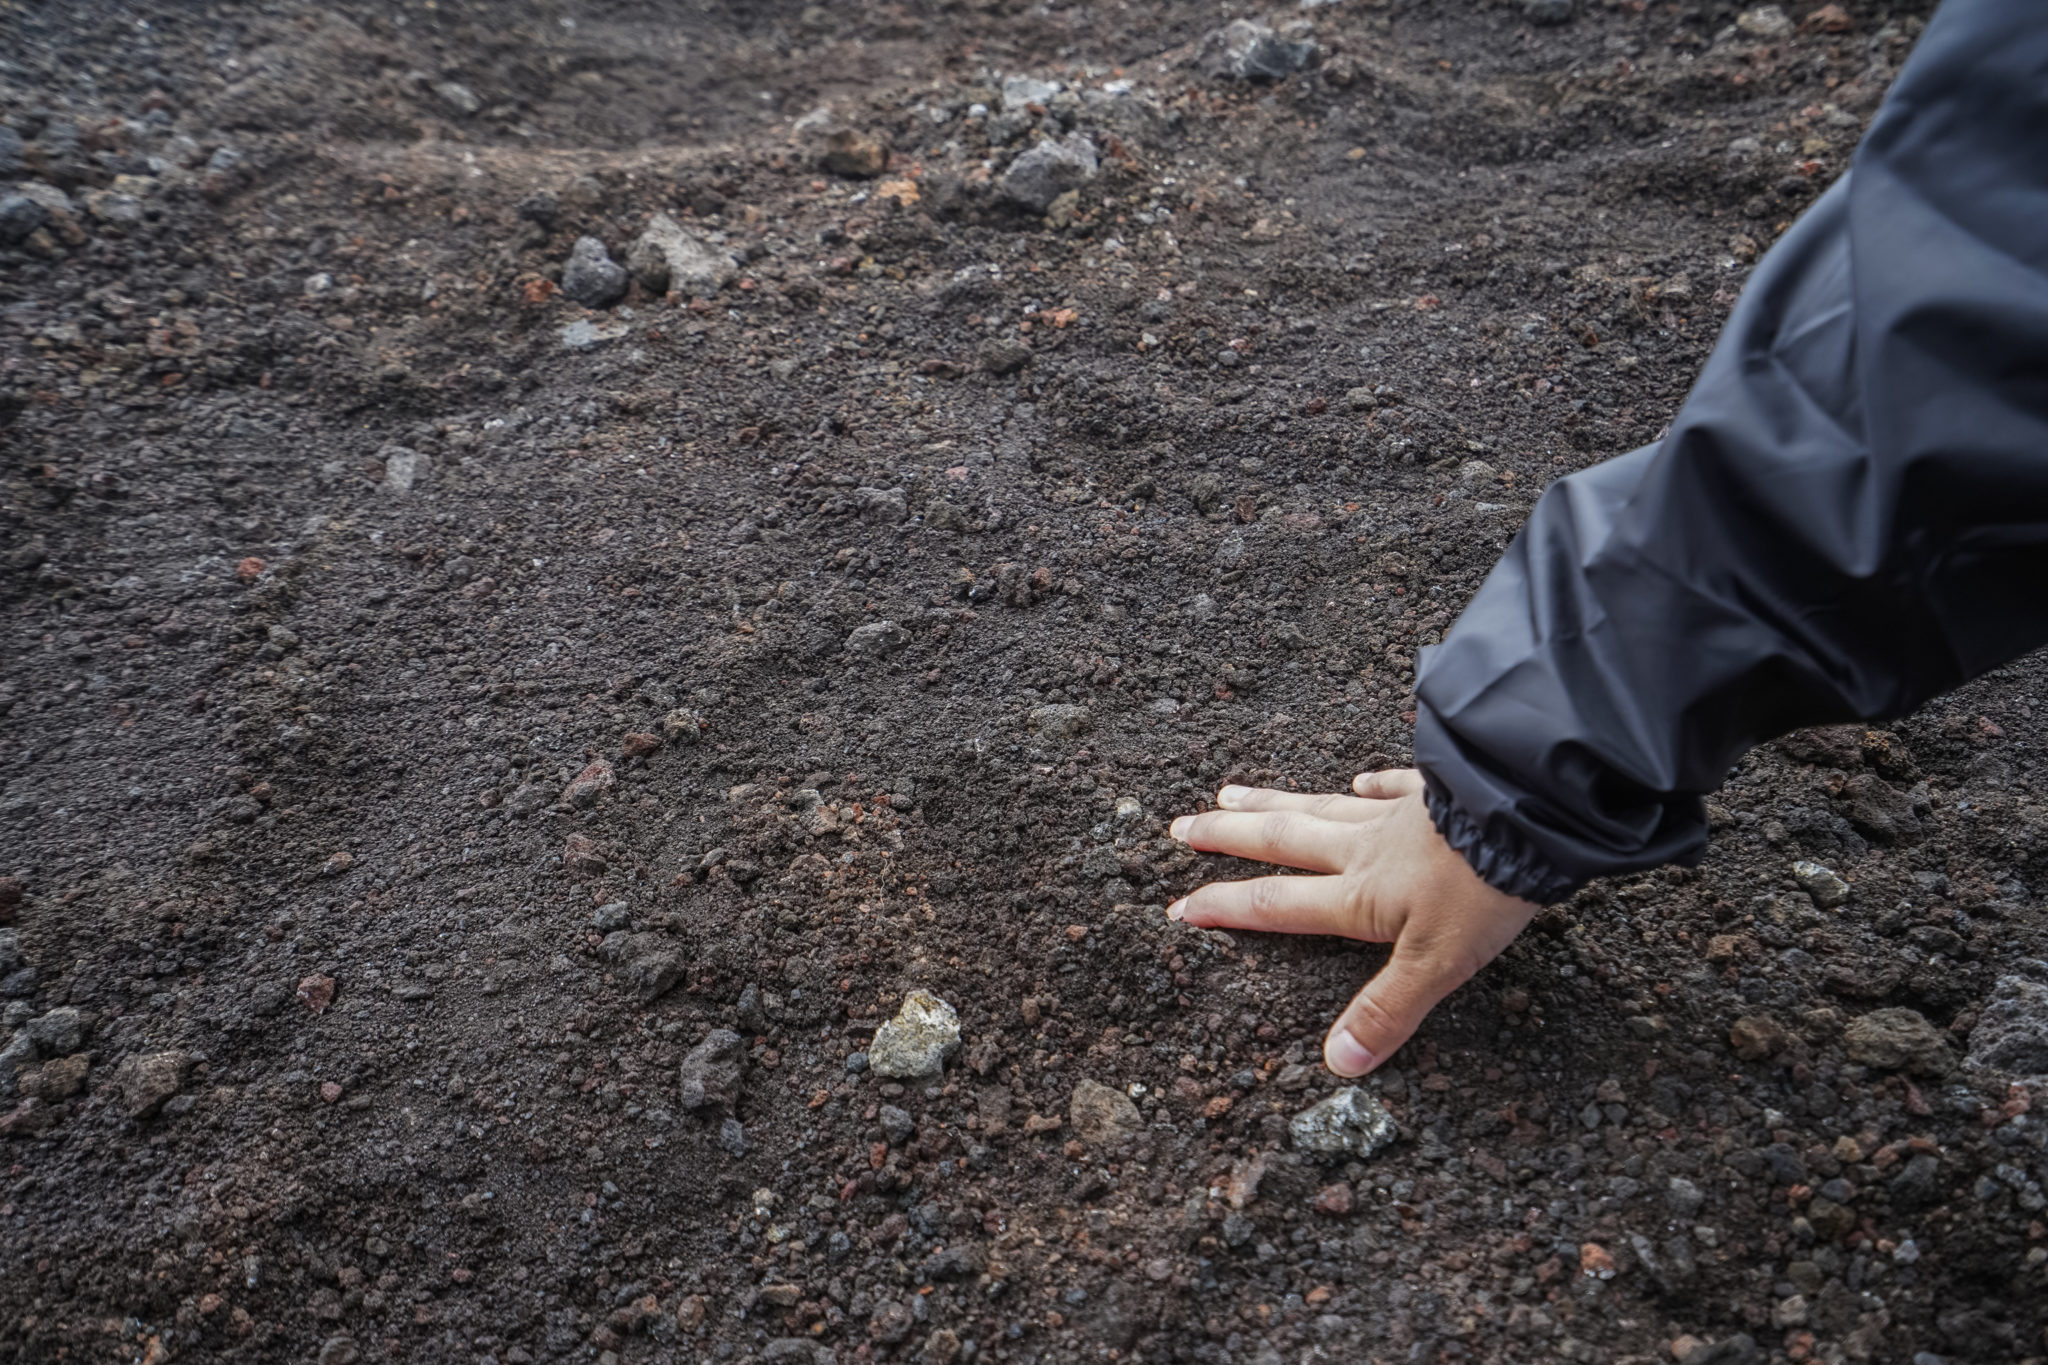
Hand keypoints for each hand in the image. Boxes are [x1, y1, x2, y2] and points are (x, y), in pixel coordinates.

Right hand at [1167, 769, 1536, 1077]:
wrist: (1531, 815)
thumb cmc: (1484, 891)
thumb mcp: (1436, 965)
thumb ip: (1386, 1010)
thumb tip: (1338, 1062)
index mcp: (1357, 895)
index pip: (1275, 905)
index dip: (1223, 908)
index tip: (1178, 908)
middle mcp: (1363, 849)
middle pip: (1280, 841)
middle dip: (1225, 838)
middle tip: (1180, 828)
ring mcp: (1395, 815)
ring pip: (1319, 807)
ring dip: (1271, 803)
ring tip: (1230, 791)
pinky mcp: (1433, 793)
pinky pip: (1391, 786)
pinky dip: (1370, 783)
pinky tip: (1355, 779)